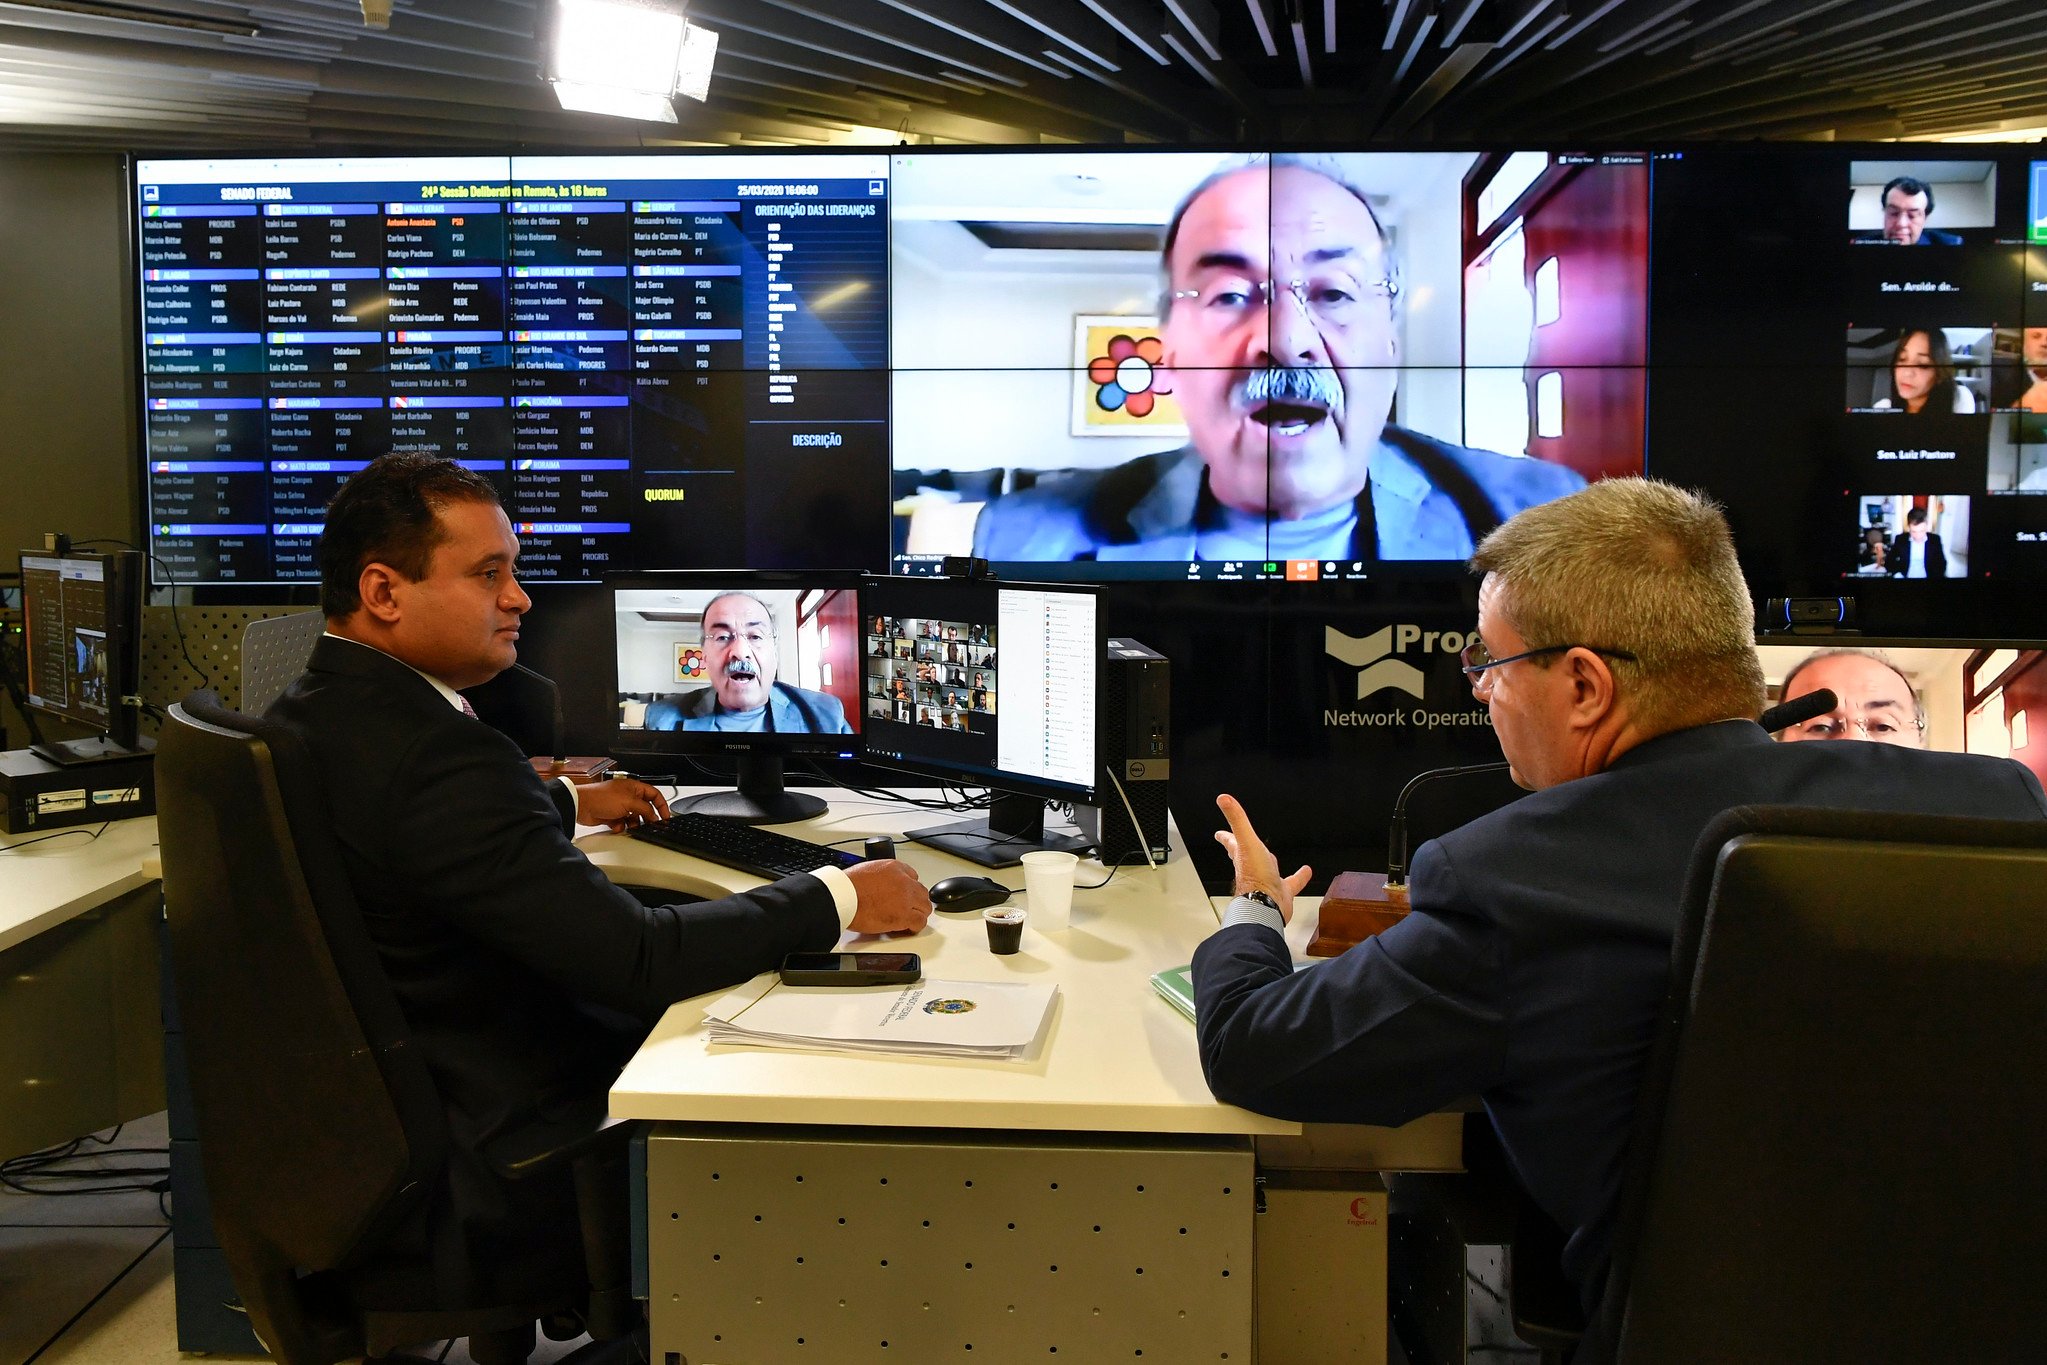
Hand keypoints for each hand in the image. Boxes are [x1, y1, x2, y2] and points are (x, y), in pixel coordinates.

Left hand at [575, 778, 670, 831]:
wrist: (582, 805)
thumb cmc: (601, 797)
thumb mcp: (630, 802)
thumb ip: (645, 809)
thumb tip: (655, 816)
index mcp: (634, 787)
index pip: (654, 795)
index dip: (661, 805)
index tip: (665, 817)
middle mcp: (628, 796)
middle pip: (644, 808)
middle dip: (646, 817)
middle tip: (650, 825)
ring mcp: (620, 806)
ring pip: (634, 818)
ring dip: (633, 823)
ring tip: (631, 826)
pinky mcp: (612, 816)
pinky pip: (623, 824)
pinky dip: (621, 826)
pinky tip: (617, 825)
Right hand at [844, 859, 932, 935]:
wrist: (843, 897)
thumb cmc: (847, 887)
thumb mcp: (867, 870)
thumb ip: (881, 876)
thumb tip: (882, 885)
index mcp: (894, 867)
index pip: (913, 876)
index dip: (909, 888)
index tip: (906, 895)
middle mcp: (904, 881)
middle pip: (922, 892)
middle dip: (916, 901)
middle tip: (910, 909)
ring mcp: (906, 898)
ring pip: (924, 907)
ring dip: (918, 913)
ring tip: (910, 919)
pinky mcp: (903, 916)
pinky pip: (919, 922)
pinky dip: (915, 926)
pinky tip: (909, 928)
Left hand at [1214, 793, 1311, 922]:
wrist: (1266, 904)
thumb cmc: (1254, 875)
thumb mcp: (1246, 841)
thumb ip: (1237, 819)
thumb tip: (1223, 799)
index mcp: (1243, 856)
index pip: (1231, 843)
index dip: (1225, 837)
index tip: (1219, 834)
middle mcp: (1253, 868)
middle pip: (1247, 856)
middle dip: (1242, 850)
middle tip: (1241, 844)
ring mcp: (1268, 881)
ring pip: (1269, 870)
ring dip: (1270, 864)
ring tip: (1274, 859)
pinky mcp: (1283, 892)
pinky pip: (1293, 882)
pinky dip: (1299, 877)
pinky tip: (1306, 872)